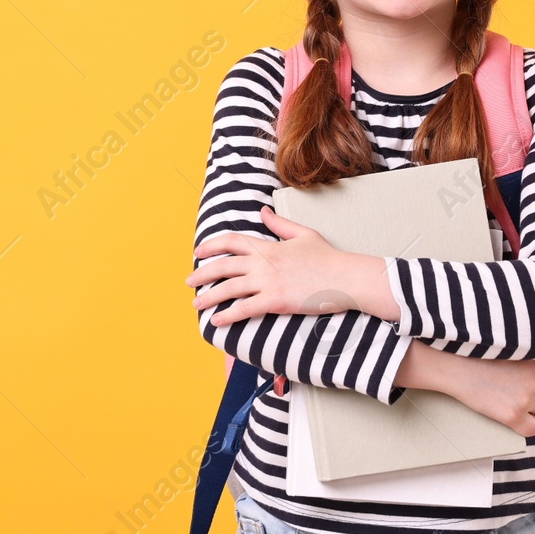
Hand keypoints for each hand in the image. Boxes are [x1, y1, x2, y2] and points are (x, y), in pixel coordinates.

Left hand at [186, 205, 359, 326]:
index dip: (212, 246)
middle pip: (223, 266)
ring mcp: (268, 282)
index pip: (232, 241)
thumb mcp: (302, 234)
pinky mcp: (275, 301)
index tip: (198, 252)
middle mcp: (263, 263)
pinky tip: (216, 322)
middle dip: (202, 274)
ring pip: (229, 289)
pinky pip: (245, 309)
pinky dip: (228, 316)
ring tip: (197, 304)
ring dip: (209, 297)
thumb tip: (262, 211)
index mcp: (268, 245)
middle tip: (189, 282)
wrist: (345, 277)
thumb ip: (279, 224)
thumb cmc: (327, 257)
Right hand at [422, 349, 534, 438]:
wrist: (454, 365)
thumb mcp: (512, 344)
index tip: (522, 370)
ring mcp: (527, 398)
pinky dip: (525, 425)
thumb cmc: (477, 352)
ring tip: (505, 394)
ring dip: (529, 404)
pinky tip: (512, 416)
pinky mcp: (514, 415)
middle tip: (511, 383)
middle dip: (533, 387)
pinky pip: (532, 428)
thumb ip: (531, 353)